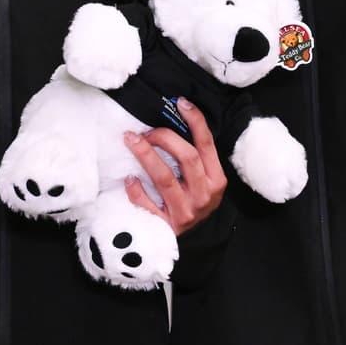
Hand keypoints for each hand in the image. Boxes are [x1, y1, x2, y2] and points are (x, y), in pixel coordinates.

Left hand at [122, 98, 226, 235]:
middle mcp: (204, 195)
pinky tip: (129, 178)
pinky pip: (148, 205)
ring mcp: (186, 212)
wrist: (194, 241)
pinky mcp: (167, 227)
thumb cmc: (194, 200)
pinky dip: (137, 190)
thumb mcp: (203, 179)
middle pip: (187, 158)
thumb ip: (194, 157)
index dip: (195, 121)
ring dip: (146, 155)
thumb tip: (175, 121)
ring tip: (131, 140)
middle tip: (146, 131)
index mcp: (216, 180)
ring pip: (165, 178)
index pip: (207, 144)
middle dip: (164, 138)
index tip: (180, 103)